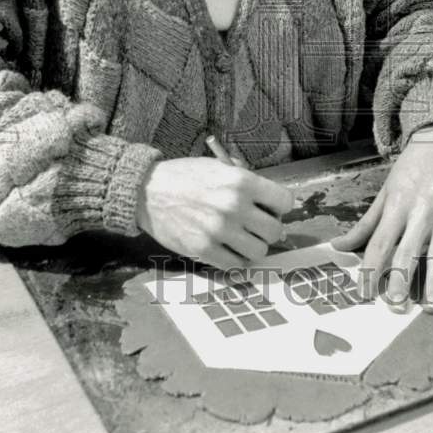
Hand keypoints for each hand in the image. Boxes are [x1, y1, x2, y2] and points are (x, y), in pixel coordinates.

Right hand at [136, 158, 293, 269]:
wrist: (148, 191)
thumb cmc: (185, 176)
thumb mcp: (219, 166)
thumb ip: (246, 182)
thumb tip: (270, 205)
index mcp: (241, 181)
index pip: (285, 201)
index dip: (280, 206)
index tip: (271, 208)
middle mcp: (234, 207)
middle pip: (275, 230)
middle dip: (268, 229)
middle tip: (256, 226)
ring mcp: (219, 231)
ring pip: (259, 251)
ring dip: (253, 246)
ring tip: (241, 238)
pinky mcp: (204, 250)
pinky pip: (236, 265)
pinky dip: (236, 260)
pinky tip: (228, 249)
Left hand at [331, 124, 432, 312]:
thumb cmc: (410, 169)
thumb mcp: (384, 193)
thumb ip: (364, 224)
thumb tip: (339, 246)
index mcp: (398, 206)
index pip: (380, 242)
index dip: (370, 268)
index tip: (364, 291)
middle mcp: (422, 213)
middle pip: (409, 250)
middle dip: (402, 278)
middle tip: (395, 303)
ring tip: (432, 305)